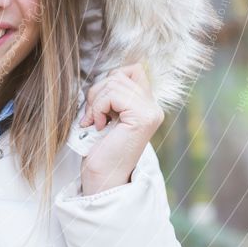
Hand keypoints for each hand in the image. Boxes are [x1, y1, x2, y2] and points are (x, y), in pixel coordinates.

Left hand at [78, 62, 164, 194]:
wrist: (102, 176)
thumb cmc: (99, 147)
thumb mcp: (108, 113)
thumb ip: (114, 93)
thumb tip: (109, 73)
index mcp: (147, 105)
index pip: (133, 70)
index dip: (110, 80)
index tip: (101, 105)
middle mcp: (154, 107)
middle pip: (119, 75)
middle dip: (98, 92)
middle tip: (93, 116)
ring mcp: (151, 112)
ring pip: (114, 82)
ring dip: (96, 102)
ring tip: (95, 122)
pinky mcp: (143, 117)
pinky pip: (113, 94)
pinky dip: (98, 108)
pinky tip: (99, 126)